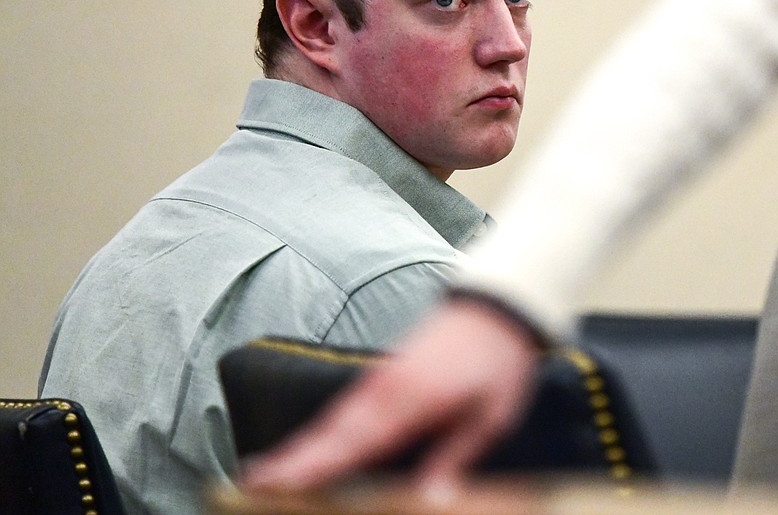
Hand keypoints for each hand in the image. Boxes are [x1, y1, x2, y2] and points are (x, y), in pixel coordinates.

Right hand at [239, 297, 541, 500]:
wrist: (495, 306)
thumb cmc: (499, 363)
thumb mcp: (492, 415)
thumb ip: (458, 455)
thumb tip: (432, 498)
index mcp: (414, 399)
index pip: (358, 439)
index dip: (318, 462)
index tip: (281, 480)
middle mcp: (388, 389)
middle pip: (333, 430)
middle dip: (294, 459)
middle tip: (254, 482)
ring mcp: (382, 380)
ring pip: (334, 420)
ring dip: (301, 446)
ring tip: (265, 474)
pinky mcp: (383, 377)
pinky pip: (346, 409)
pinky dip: (323, 431)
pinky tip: (309, 450)